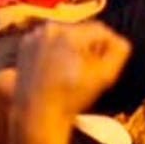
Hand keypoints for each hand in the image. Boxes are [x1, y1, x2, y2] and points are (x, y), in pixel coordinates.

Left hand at [10, 21, 131, 143]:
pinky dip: (55, 50)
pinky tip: (57, 70)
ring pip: (64, 35)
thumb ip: (119, 53)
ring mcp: (34, 36)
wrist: (37, 115)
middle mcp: (50, 28)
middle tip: (92, 68)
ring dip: (72, 48)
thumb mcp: (104, 77)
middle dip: (90, 46)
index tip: (109, 62)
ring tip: (73, 70)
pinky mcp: (24, 46)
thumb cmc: (71, 98)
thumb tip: (120, 42)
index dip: (109, 45)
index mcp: (70, 32)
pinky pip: (48, 41)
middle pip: (81, 31)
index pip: (101, 30)